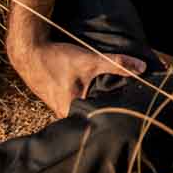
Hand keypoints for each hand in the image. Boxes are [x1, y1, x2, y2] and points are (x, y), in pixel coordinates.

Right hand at [11, 39, 145, 116]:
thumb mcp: (90, 60)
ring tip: (112, 102)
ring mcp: (56, 108)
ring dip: (94, 106)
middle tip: (124, 109)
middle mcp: (62, 114)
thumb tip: (143, 68)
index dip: (113, 118)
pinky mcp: (55, 100)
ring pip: (81, 111)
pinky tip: (93, 94)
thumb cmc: (57, 58)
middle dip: (105, 112)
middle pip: (90, 117)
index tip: (128, 116)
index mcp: (71, 109)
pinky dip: (84, 100)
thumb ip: (117, 64)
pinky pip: (74, 105)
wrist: (29, 52)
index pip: (98, 121)